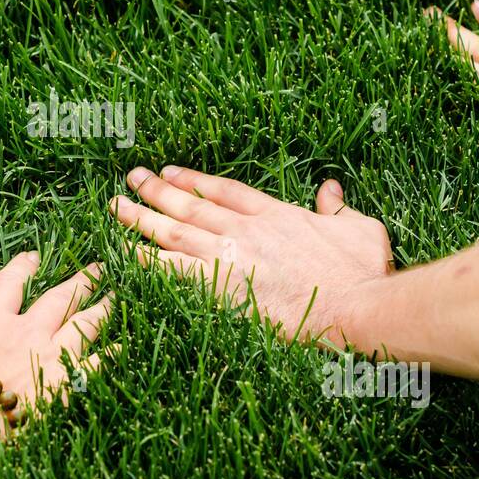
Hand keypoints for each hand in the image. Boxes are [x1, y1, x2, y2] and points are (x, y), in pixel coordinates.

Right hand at [0, 252, 112, 454]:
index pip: (8, 285)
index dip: (22, 269)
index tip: (33, 257)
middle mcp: (25, 331)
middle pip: (58, 297)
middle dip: (79, 280)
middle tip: (98, 266)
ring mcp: (50, 354)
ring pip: (85, 322)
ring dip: (103, 308)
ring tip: (117, 296)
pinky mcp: (67, 383)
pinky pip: (98, 366)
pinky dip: (114, 355)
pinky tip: (128, 347)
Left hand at [109, 166, 392, 340]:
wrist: (354, 306)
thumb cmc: (363, 273)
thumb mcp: (360, 229)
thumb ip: (339, 208)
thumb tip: (330, 189)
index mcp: (276, 215)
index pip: (224, 191)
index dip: (194, 180)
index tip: (171, 172)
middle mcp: (244, 230)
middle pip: (191, 204)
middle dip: (157, 190)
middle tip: (131, 177)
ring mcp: (228, 256)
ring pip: (173, 230)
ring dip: (141, 217)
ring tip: (115, 205)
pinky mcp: (217, 287)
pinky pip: (169, 270)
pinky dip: (144, 260)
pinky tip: (121, 253)